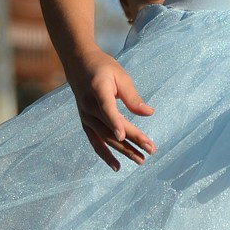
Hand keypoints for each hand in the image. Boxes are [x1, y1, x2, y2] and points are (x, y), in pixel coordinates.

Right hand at [75, 53, 154, 169]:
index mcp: (97, 89)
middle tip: (151, 150)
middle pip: (111, 127)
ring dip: (123, 151)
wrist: (77, 63)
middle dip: (132, 140)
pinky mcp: (85, 122)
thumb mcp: (120, 75)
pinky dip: (105, 155)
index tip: (123, 136)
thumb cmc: (103, 67)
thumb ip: (132, 96)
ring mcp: (85, 116)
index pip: (106, 108)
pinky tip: (117, 166)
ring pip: (105, 137)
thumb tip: (149, 113)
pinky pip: (95, 141)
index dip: (114, 122)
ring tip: (140, 160)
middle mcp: (88, 106)